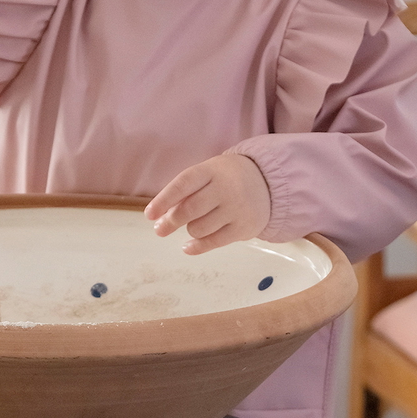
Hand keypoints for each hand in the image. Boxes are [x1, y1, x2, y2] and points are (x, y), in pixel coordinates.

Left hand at [145, 154, 270, 254]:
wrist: (267, 182)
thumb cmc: (227, 178)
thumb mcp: (209, 173)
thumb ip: (187, 191)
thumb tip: (162, 217)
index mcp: (212, 170)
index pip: (183, 184)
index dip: (164, 200)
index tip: (149, 215)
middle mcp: (226, 188)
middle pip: (190, 210)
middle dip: (171, 221)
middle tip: (160, 229)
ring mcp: (237, 209)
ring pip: (199, 228)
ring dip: (190, 230)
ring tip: (193, 224)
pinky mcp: (244, 227)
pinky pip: (213, 242)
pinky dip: (197, 247)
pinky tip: (187, 247)